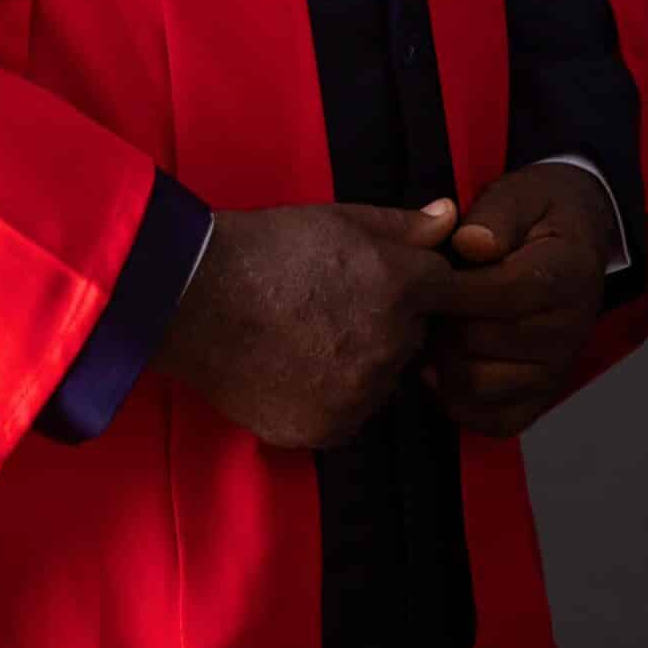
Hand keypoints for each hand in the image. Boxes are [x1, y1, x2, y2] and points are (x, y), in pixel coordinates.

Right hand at [156, 198, 461, 449]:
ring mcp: (360, 395)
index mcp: (399, 286)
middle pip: (414, 336)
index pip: (454, 292)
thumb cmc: (263, 248)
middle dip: (391, 321)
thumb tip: (450, 216)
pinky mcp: (327, 431)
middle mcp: (390, 346)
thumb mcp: (335, 219)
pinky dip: (330, 397)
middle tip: (338, 303)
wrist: (194, 300)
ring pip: (380, 379)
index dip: (432, 286)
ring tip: (309, 334)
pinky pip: (347, 414)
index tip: (409, 286)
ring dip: (362, 362)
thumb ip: (400, 225)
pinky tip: (294, 367)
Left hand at [420, 162, 614, 439]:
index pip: (500, 293)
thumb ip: (495, 214)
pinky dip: (457, 398)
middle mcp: (568, 332)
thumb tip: (470, 243)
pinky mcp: (541, 399)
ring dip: (442, 357)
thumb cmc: (538, 217)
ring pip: (476, 384)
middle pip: (478, 341)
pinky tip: (445, 361)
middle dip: (439, 317)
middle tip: (420, 296)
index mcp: (567, 276)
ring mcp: (556, 371)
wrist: (575, 243)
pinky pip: (490, 419)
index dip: (449, 285)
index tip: (418, 271)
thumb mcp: (521, 194)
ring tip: (435, 323)